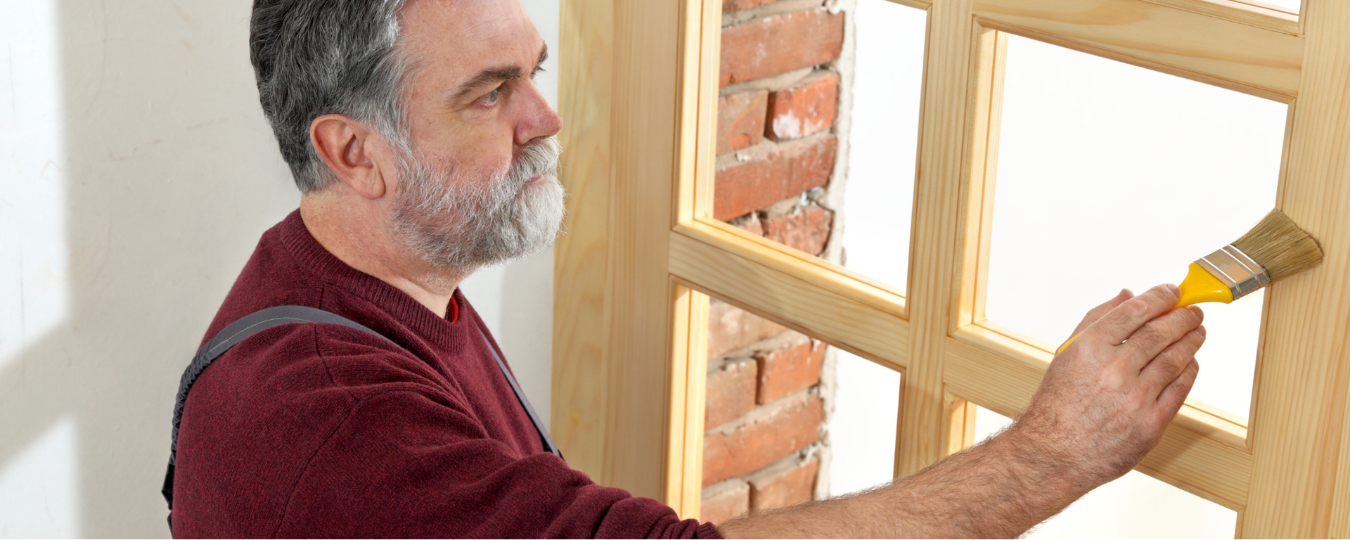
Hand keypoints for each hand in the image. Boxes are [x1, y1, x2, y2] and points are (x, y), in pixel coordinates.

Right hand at [1012, 285, 1204, 488]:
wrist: (1055, 453)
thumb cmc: (1058, 405)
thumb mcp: (1067, 354)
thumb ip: (1096, 320)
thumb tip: (1127, 296)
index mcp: (1089, 348)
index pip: (1134, 311)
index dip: (1160, 297)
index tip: (1173, 291)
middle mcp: (1113, 370)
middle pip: (1161, 333)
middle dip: (1183, 317)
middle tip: (1193, 311)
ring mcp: (1135, 397)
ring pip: (1175, 359)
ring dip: (1191, 341)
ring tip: (1197, 332)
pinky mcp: (1151, 423)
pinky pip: (1180, 390)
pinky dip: (1189, 372)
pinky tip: (1190, 363)